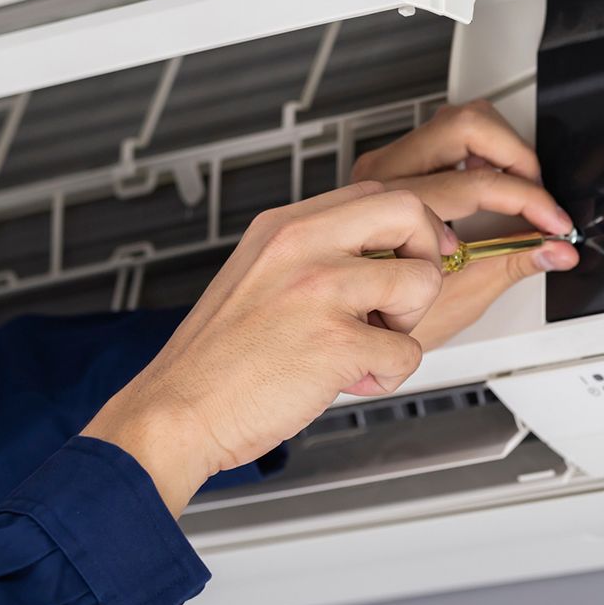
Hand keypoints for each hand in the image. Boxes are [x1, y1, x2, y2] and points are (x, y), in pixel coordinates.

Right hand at [82, 182, 451, 514]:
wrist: (176, 411)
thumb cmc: (216, 359)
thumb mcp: (258, 276)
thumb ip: (311, 256)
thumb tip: (378, 256)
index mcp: (284, 227)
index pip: (375, 193)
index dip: (411, 225)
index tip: (418, 253)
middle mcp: (303, 247)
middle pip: (409, 211)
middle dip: (427, 255)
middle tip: (404, 297)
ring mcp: (320, 290)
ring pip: (421, 281)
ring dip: (407, 323)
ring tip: (365, 345)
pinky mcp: (336, 342)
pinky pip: (406, 353)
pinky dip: (386, 376)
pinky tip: (346, 380)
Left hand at [350, 100, 578, 348]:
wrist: (352, 317)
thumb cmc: (387, 315)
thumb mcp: (457, 298)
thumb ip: (513, 262)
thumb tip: (556, 250)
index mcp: (393, 209)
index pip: (476, 184)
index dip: (529, 200)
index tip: (553, 222)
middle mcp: (384, 175)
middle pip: (465, 125)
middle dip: (516, 155)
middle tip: (537, 194)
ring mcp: (388, 165)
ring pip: (457, 118)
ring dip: (501, 147)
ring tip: (519, 187)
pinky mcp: (395, 164)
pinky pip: (445, 133)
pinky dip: (482, 151)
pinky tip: (493, 182)